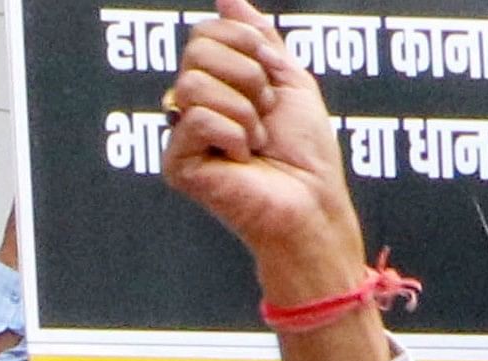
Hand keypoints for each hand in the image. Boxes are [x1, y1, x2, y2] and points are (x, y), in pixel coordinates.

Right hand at [160, 0, 369, 302]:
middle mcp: (191, 107)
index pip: (206, 35)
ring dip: (243, 109)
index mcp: (216, 84)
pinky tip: (241, 158)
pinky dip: (233, 134)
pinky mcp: (176, 164)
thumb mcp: (290, 78)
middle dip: (249, 76)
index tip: (272, 81)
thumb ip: (258, 37)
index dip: (247, 46)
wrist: (311, 198)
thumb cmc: (305, 150)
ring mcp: (181, 136)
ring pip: (193, 84)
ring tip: (255, 139)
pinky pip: (197, 120)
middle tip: (265, 113)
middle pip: (197, 52)